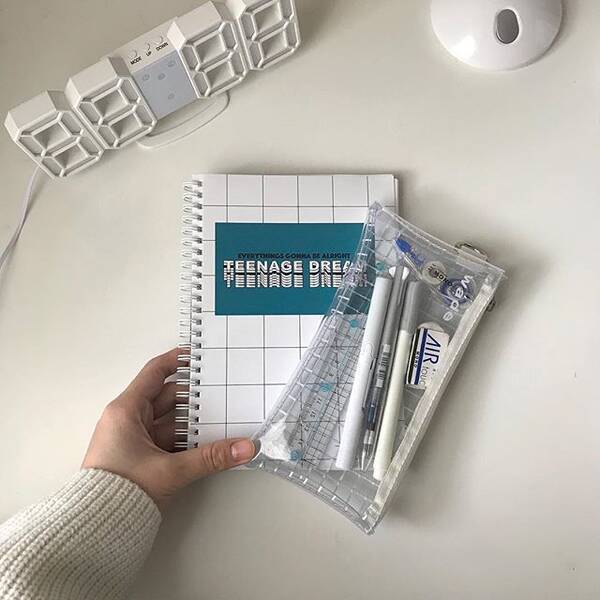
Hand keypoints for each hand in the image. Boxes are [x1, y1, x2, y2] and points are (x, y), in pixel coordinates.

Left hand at [82, 348, 254, 510]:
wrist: (95, 531)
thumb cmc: (121, 491)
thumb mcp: (170, 471)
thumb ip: (211, 457)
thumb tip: (245, 448)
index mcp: (126, 411)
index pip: (155, 373)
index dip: (177, 360)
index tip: (200, 355)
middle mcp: (128, 420)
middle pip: (167, 396)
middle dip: (195, 394)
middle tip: (223, 388)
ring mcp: (134, 438)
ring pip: (170, 419)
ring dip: (194, 419)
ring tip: (223, 413)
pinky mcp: (140, 456)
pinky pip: (168, 438)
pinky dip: (187, 438)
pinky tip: (209, 439)